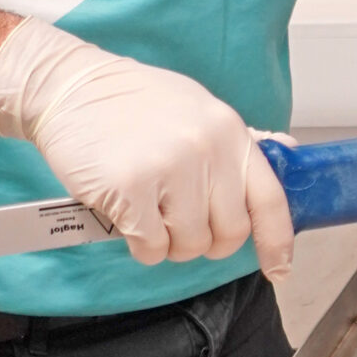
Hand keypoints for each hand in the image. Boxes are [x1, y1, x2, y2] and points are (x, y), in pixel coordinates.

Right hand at [0, 18, 294, 276]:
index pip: (269, 199)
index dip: (276, 242)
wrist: (69, 87)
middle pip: (229, 233)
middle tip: (179, 225)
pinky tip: (128, 217)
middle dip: (206, 242)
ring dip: (169, 243)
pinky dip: (140, 245)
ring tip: (149, 215)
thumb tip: (286, 152)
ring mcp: (169, 169)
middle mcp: (206, 149)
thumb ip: (234, 144)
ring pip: (189, 245)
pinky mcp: (130, 189)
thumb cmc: (131, 102)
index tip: (278, 269)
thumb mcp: (197, 109)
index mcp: (228, 131)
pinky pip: (152, 247)